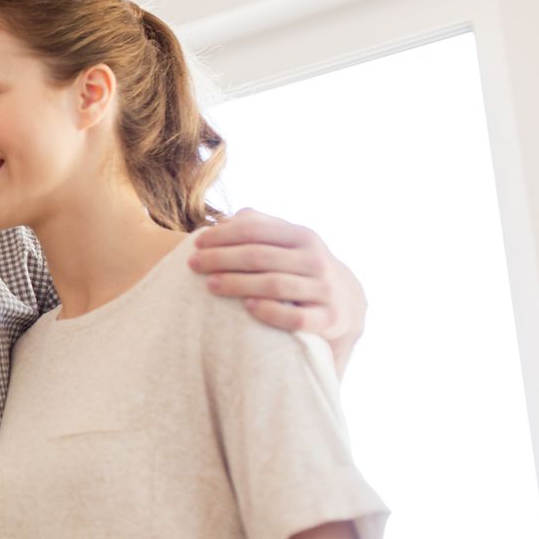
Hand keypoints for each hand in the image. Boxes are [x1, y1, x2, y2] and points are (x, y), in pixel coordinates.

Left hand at [190, 209, 366, 370]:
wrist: (345, 301)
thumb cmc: (301, 266)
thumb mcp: (288, 242)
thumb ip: (258, 226)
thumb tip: (223, 220)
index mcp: (302, 236)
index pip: (256, 230)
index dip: (223, 235)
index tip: (197, 243)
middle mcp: (315, 259)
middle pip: (260, 256)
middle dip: (222, 259)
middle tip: (193, 264)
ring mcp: (323, 289)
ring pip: (275, 285)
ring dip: (238, 284)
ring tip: (210, 285)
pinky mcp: (328, 319)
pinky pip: (296, 317)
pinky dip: (270, 311)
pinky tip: (247, 308)